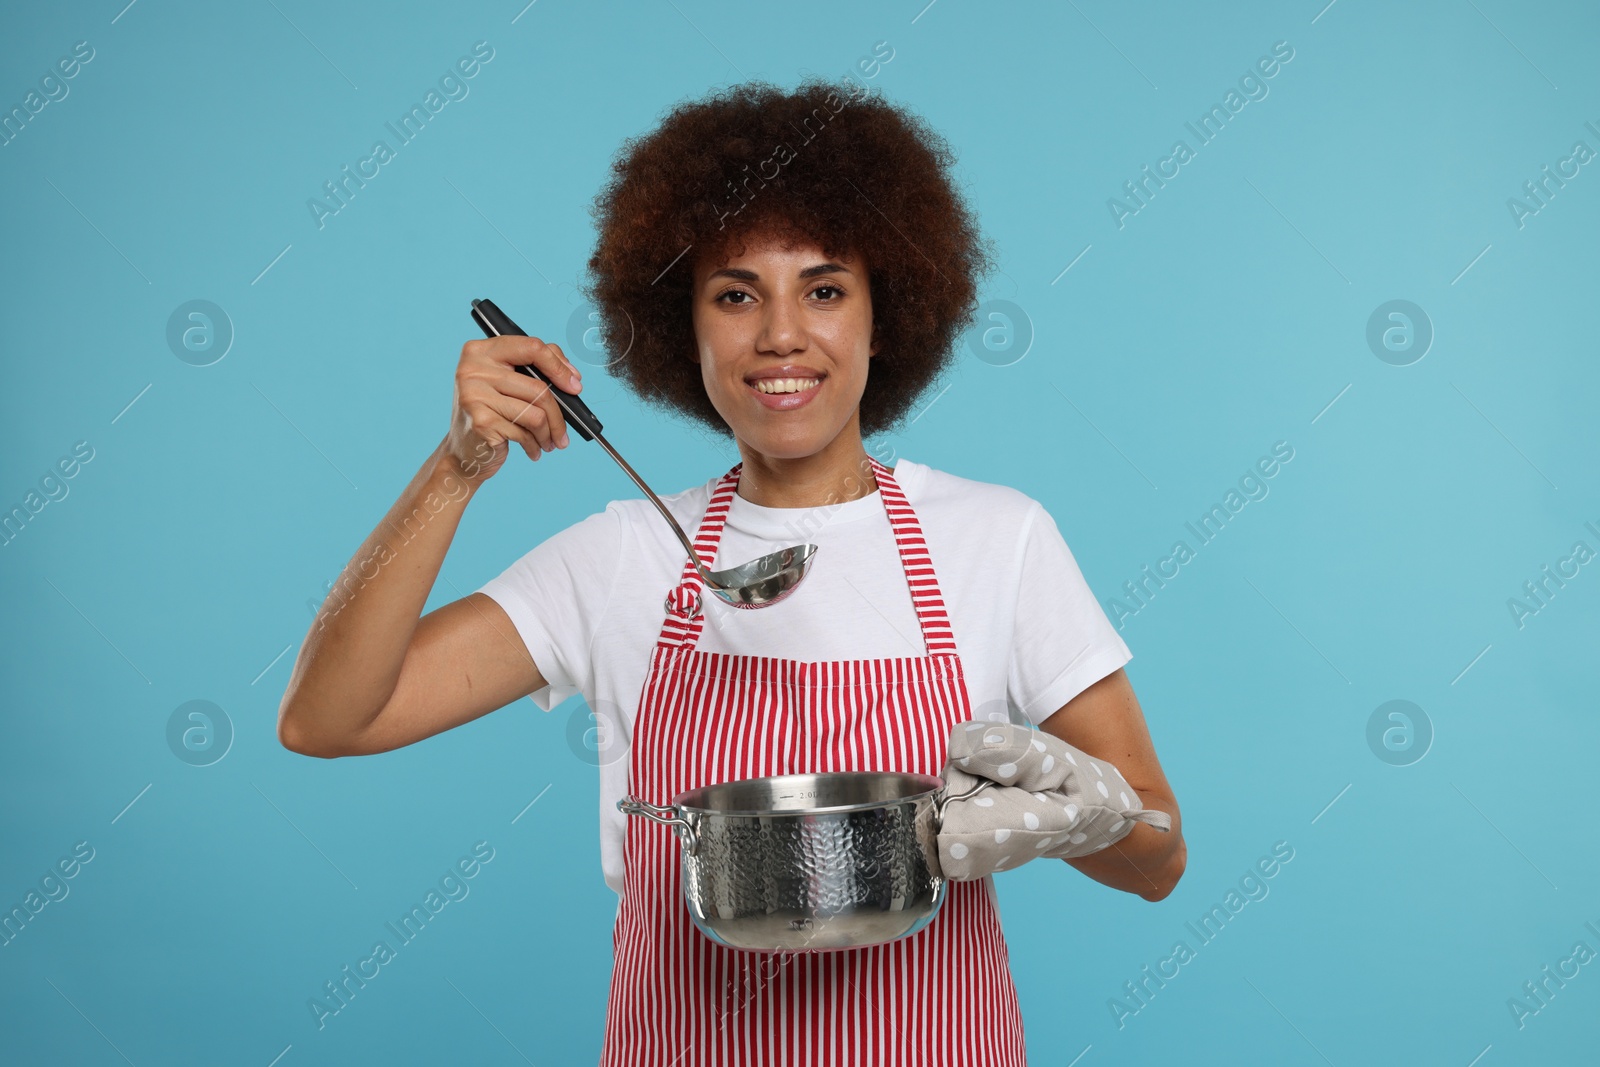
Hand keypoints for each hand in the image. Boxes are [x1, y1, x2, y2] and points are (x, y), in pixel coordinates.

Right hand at [444, 334, 583, 482]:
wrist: (463, 451)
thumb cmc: (490, 414)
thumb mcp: (507, 383)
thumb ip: (535, 368)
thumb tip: (572, 376)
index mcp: (481, 350)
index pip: (531, 347)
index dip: (559, 366)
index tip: (575, 385)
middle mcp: (473, 368)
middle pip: (538, 387)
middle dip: (559, 414)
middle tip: (564, 431)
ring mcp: (474, 394)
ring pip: (535, 413)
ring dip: (549, 433)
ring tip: (549, 442)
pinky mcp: (480, 421)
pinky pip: (525, 433)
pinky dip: (534, 445)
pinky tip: (533, 450)